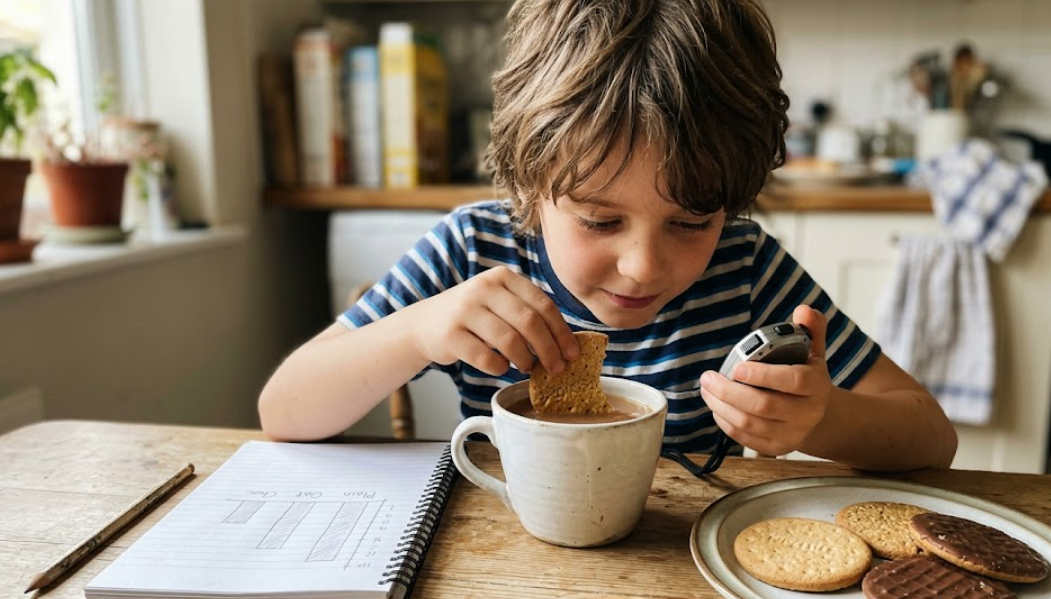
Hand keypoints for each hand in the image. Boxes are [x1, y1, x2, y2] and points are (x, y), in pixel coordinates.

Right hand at [406, 266, 578, 376]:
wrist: (425, 323)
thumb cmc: (473, 316)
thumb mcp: (499, 302)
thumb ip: (527, 313)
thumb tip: (566, 345)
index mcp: (502, 277)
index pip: (543, 304)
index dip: (561, 331)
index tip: (572, 353)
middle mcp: (483, 288)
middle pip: (529, 322)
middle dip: (549, 349)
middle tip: (557, 368)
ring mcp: (465, 310)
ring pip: (509, 340)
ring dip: (525, 360)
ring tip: (528, 369)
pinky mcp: (450, 334)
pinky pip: (485, 357)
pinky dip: (499, 367)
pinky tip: (501, 368)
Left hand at [700, 305, 832, 455]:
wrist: (817, 414)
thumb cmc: (807, 376)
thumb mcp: (813, 351)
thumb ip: (810, 328)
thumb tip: (803, 310)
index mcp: (816, 386)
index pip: (793, 381)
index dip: (763, 375)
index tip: (737, 368)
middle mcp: (807, 413)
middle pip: (764, 406)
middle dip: (730, 392)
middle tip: (708, 377)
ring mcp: (792, 434)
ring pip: (750, 423)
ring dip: (722, 406)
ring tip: (707, 389)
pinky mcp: (776, 447)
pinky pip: (745, 437)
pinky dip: (725, 422)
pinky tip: (716, 406)